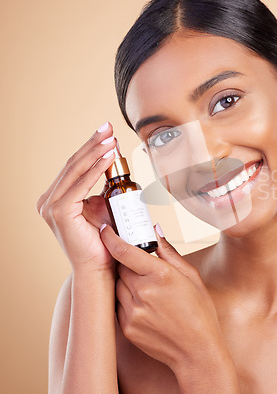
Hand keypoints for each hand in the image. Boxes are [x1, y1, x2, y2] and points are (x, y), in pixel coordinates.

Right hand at [36, 121, 117, 272]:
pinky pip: (80, 185)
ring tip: (111, 138)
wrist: (97, 267)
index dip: (90, 147)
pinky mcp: (60, 212)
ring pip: (76, 171)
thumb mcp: (101, 207)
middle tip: (109, 126)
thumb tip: (111, 168)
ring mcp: (51, 206)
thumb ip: (101, 189)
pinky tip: (108, 156)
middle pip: (74, 164)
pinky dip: (95, 169)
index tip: (107, 133)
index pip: (74, 166)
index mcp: (56, 198)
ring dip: (95, 151)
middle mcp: (48, 200)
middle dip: (93, 143)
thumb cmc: (102, 241)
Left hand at [99, 223, 225, 371]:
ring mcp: (132, 312)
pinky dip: (127, 300)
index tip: (104, 230)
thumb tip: (156, 230)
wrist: (197, 351)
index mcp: (160, 275)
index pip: (125, 251)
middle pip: (120, 267)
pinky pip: (118, 305)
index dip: (110, 238)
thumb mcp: (191, 277)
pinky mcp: (126, 328)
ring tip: (147, 289)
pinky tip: (146, 305)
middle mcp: (143, 292)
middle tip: (142, 267)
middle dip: (128, 263)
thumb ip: (170, 252)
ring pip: (117, 286)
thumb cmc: (199, 312)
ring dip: (126, 282)